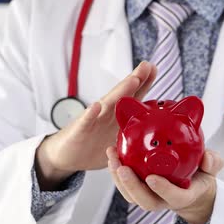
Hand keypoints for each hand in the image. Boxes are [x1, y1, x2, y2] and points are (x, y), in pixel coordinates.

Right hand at [35, 62, 156, 190]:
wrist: (66, 156)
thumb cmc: (93, 145)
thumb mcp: (118, 140)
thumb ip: (134, 133)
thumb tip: (157, 136)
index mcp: (117, 115)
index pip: (133, 96)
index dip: (144, 83)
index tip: (155, 68)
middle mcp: (106, 113)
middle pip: (123, 94)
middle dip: (136, 80)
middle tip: (147, 66)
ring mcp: (93, 120)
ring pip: (108, 104)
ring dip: (120, 91)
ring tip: (133, 80)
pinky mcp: (79, 131)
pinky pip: (85, 122)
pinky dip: (90, 114)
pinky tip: (95, 106)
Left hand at [106, 147, 223, 223]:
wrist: (191, 188)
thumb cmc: (199, 177)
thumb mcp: (211, 168)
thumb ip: (212, 162)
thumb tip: (206, 158)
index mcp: (183, 196)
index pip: (174, 197)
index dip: (163, 189)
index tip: (153, 178)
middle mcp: (163, 200)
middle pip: (145, 201)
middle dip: (132, 186)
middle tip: (123, 168)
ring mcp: (149, 197)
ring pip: (131, 195)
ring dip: (118, 179)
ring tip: (113, 156)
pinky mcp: (138, 191)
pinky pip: (125, 186)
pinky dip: (116, 172)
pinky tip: (112, 154)